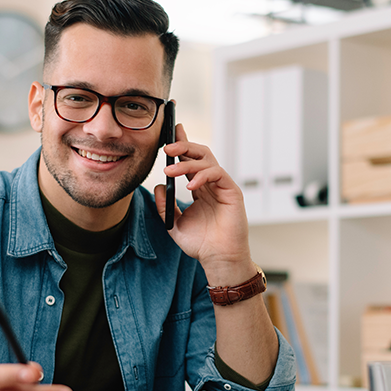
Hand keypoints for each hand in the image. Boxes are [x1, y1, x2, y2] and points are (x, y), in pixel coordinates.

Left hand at [154, 124, 254, 284]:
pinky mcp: (232, 191)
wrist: (218, 259)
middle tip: (166, 148)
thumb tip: (158, 185)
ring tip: (170, 170)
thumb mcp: (173, 223)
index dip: (182, 144)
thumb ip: (165, 205)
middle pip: (199, 154)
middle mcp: (211, 183)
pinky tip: (190, 185)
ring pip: (206, 160)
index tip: (170, 131)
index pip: (190, 160)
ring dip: (187, 162)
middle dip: (183, 146)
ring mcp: (222, 186)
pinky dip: (203, 176)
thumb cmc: (201, 244)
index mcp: (199, 188)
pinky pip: (218, 173)